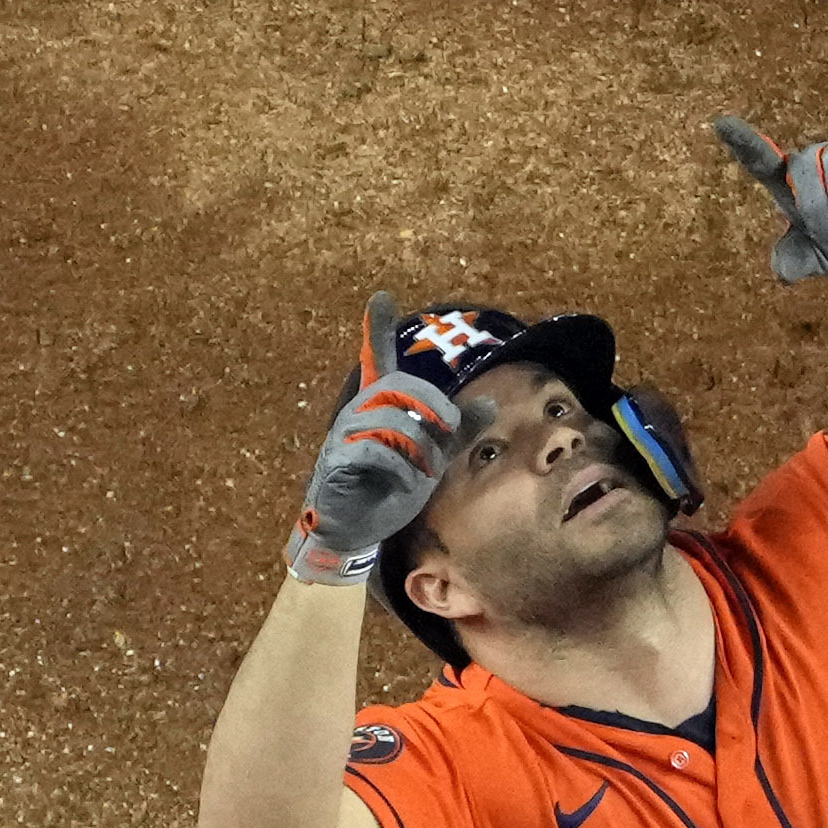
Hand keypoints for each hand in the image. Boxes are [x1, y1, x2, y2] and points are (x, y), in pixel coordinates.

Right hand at [293, 293, 458, 582]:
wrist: (355, 531)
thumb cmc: (389, 490)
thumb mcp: (431, 457)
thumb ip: (455, 431)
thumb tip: (489, 403)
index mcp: (379, 406)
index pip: (376, 361)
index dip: (376, 330)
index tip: (382, 297)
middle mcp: (358, 412)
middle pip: (400, 388)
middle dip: (432, 408)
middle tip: (447, 432)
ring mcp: (345, 434)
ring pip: (391, 419)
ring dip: (419, 446)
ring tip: (425, 470)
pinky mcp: (337, 461)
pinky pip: (375, 450)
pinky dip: (400, 468)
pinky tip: (407, 483)